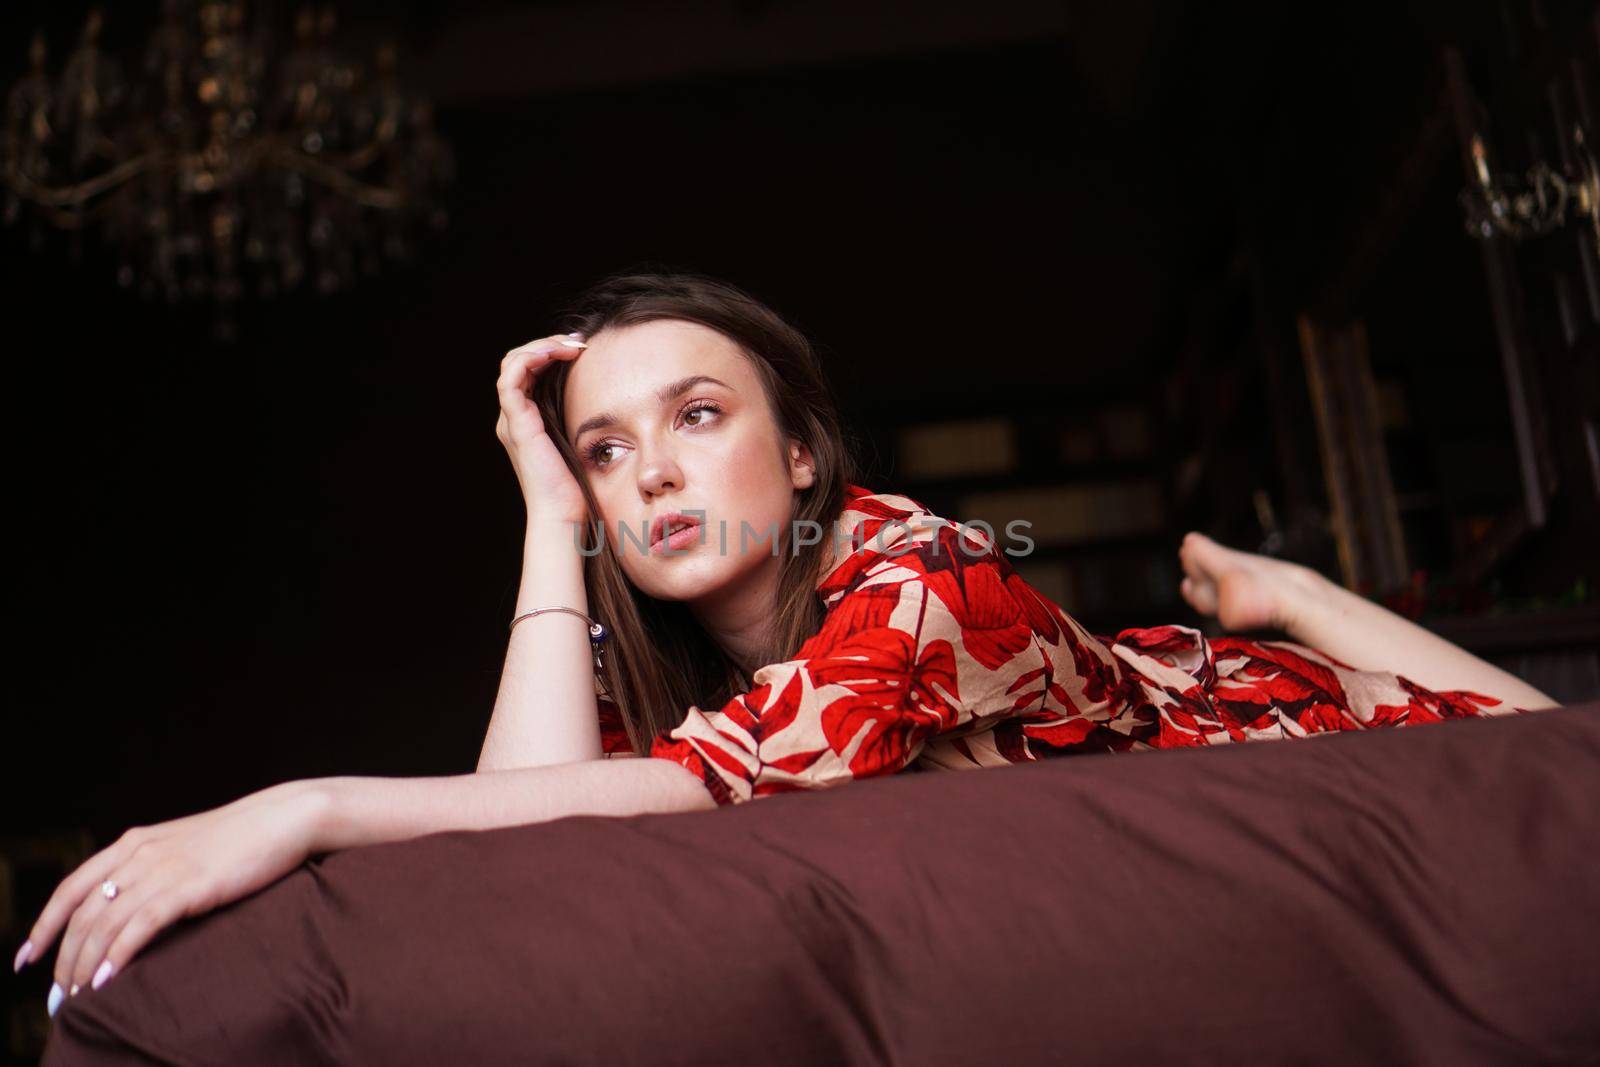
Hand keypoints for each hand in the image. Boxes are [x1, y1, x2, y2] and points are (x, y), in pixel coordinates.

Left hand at [16, 780, 328, 1013]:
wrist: (283, 818)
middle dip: (63, 959)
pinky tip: (107, 980)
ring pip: (105, 924)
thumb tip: (128, 907)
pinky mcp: (189, 886)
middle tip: (58, 995)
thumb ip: (152, 869)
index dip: (45, 925)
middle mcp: (140, 853)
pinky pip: (140, 926)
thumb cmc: (239, 838)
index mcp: (133, 843)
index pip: (71, 888)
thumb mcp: (182, 848)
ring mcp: (164, 869)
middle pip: (82, 914)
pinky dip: (117, 956)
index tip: (28, 958)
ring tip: (77, 998)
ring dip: (84, 965)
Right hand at [496, 331, 591, 525]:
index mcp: (526, 420)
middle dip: (547, 344)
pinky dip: (532, 358)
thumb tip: (609, 398)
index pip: (528, 370)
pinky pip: (512, 378)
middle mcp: (514, 417)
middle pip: (517, 361)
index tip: (583, 350)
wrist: (563, 515)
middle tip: (579, 343)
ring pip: (512, 363)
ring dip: (541, 346)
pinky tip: (557, 355)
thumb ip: (583, 421)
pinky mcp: (516, 424)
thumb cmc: (576, 488)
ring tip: (572, 346)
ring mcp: (512, 420)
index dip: (550, 352)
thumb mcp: (581, 444)